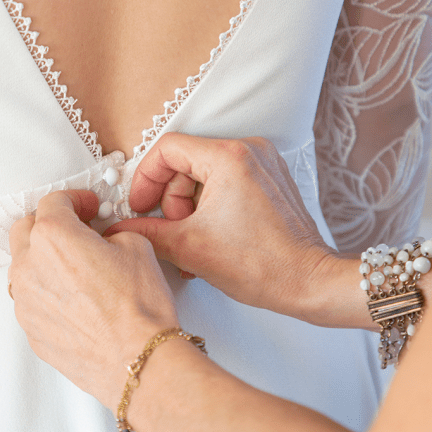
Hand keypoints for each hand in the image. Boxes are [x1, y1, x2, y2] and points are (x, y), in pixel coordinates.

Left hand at [8, 190, 178, 411]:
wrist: (138, 360)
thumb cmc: (138, 309)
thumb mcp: (136, 247)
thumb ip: (110, 233)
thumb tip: (104, 239)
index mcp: (52, 237)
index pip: (53, 202)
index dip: (75, 200)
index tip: (87, 207)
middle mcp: (29, 267)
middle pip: (27, 230)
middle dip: (50, 225)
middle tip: (78, 231)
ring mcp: (25, 302)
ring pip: (25, 267)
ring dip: (45, 261)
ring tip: (78, 270)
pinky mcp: (31, 330)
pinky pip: (33, 300)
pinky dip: (49, 293)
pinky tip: (78, 301)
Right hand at [107, 134, 338, 320]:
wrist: (309, 282)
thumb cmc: (264, 265)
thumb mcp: (190, 248)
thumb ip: (147, 232)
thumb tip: (122, 228)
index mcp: (229, 157)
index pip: (168, 149)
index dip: (145, 178)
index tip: (139, 205)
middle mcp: (249, 151)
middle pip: (186, 163)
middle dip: (171, 200)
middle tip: (170, 231)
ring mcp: (263, 164)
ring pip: (205, 175)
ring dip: (189, 208)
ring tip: (191, 242)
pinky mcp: (270, 181)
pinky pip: (226, 183)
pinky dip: (210, 207)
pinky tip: (207, 238)